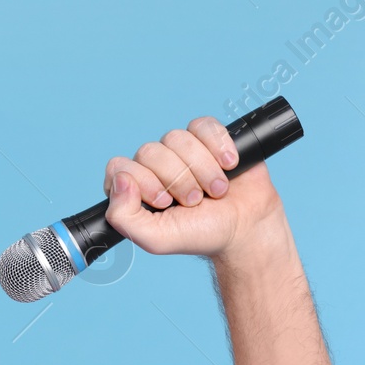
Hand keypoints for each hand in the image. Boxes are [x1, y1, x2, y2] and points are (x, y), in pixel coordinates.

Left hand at [102, 117, 286, 260]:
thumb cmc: (200, 234)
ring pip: (177, 138)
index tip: (165, 202)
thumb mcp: (156, 239)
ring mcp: (181, 151)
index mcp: (136, 189)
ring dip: (202, 169)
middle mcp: (154, 167)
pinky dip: (218, 145)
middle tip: (195, 201)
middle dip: (177, 180)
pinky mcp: (208, 138)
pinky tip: (229, 164)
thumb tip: (119, 180)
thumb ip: (123, 217)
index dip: (143, 181)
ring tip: (217, 191)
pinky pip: (203, 125)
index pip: (119, 168)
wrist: (245, 228)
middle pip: (150, 152)